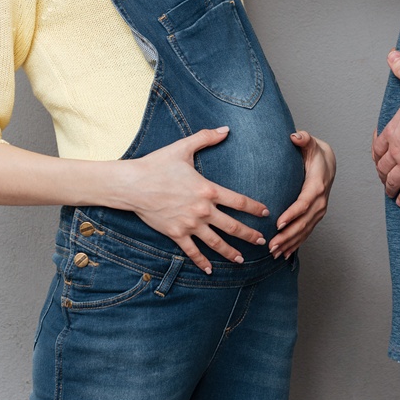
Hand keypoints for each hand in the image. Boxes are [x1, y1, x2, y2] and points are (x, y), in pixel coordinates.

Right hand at [127, 127, 268, 272]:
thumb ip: (206, 137)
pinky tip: (209, 270)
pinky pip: (192, 251)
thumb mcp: (183, 147)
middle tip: (262, 242)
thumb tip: (225, 129)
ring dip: (230, 252)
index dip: (254, 208)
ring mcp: (190, 224)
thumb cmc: (158, 164)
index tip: (266, 213)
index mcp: (208, 190)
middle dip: (249, 235)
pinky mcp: (176, 234)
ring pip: (215, 242)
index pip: (239, 201)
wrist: (133, 184)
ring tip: (241, 260)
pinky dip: (202, 261)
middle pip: (232, 226)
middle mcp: (203, 210)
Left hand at [268, 131, 335, 258]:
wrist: (328, 161)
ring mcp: (319, 211)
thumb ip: (303, 139)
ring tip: (275, 253)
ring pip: (305, 231)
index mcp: (316, 185)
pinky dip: (296, 244)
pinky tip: (285, 254)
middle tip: (271, 245)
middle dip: (288, 236)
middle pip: (304, 222)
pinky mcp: (315, 216)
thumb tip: (295, 136)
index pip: (304, 203)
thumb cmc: (314, 152)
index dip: (292, 214)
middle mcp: (320, 201)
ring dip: (290, 243)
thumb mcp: (309, 143)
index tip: (278, 223)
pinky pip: (306, 232)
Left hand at [372, 51, 399, 207]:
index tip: (377, 156)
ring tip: (389, 192)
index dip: (377, 152)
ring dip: (389, 186)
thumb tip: (393, 54)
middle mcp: (397, 150)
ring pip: (392, 180)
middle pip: (383, 165)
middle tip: (382, 176)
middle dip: (382, 171)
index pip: (379, 145)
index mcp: (394, 130)